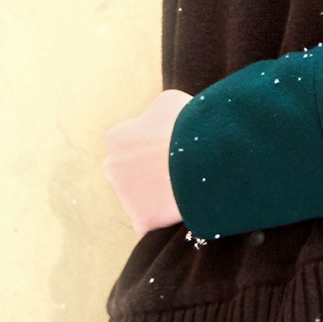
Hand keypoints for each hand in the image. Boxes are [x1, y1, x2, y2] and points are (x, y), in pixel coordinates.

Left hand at [103, 88, 191, 232]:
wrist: (208, 155)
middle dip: (147, 171)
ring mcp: (126, 197)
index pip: (128, 143)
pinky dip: (163, 217)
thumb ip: (155, 112)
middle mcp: (113, 168)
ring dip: (157, 193)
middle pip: (129, 172)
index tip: (171, 145)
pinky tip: (182, 204)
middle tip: (177, 166)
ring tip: (187, 184)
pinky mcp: (142, 219)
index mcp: (117, 139)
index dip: (152, 144)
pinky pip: (149, 221)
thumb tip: (157, 119)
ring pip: (139, 198)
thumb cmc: (190, 124)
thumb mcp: (171, 101)